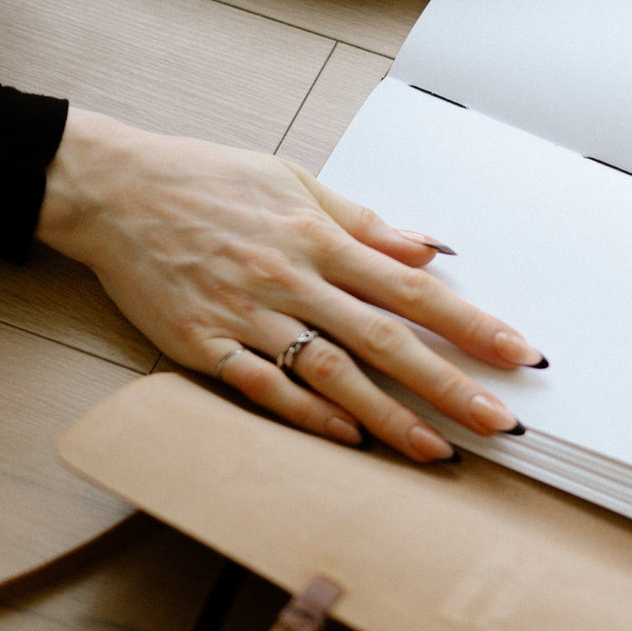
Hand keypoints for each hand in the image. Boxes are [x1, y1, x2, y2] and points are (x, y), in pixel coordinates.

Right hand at [35, 109, 544, 461]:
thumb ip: (363, 221)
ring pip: (332, 372)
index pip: (412, 288)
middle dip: (448, 382)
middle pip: (384, 338)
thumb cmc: (205, 181)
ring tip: (436, 450)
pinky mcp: (205, 345)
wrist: (114, 191)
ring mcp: (248, 315)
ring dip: (388, 415)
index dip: (471, 324)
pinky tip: (350, 439)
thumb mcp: (292, 180)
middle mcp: (291, 278)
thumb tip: (428, 249)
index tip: (517, 353)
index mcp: (319, 237)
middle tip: (498, 421)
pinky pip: (265, 388)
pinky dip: (309, 414)